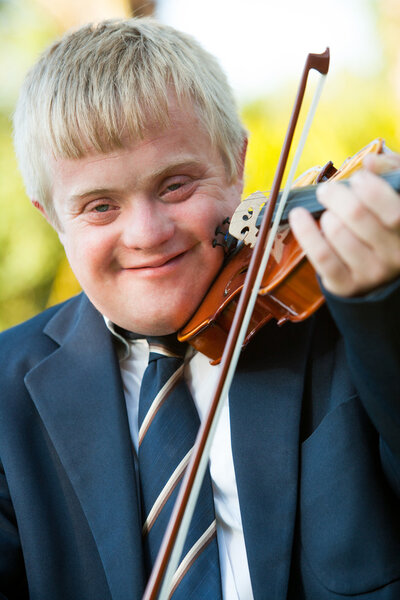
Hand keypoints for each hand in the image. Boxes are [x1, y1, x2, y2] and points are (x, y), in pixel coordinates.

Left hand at [288, 152, 399, 296]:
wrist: (377, 267)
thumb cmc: (384, 220)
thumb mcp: (396, 194)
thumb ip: (391, 172)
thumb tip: (370, 161)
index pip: (394, 212)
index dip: (371, 188)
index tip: (357, 178)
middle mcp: (397, 256)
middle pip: (357, 214)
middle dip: (336, 194)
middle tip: (327, 190)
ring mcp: (372, 273)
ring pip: (336, 231)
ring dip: (325, 215)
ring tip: (328, 214)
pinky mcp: (347, 285)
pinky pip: (320, 255)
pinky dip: (305, 231)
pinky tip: (298, 215)